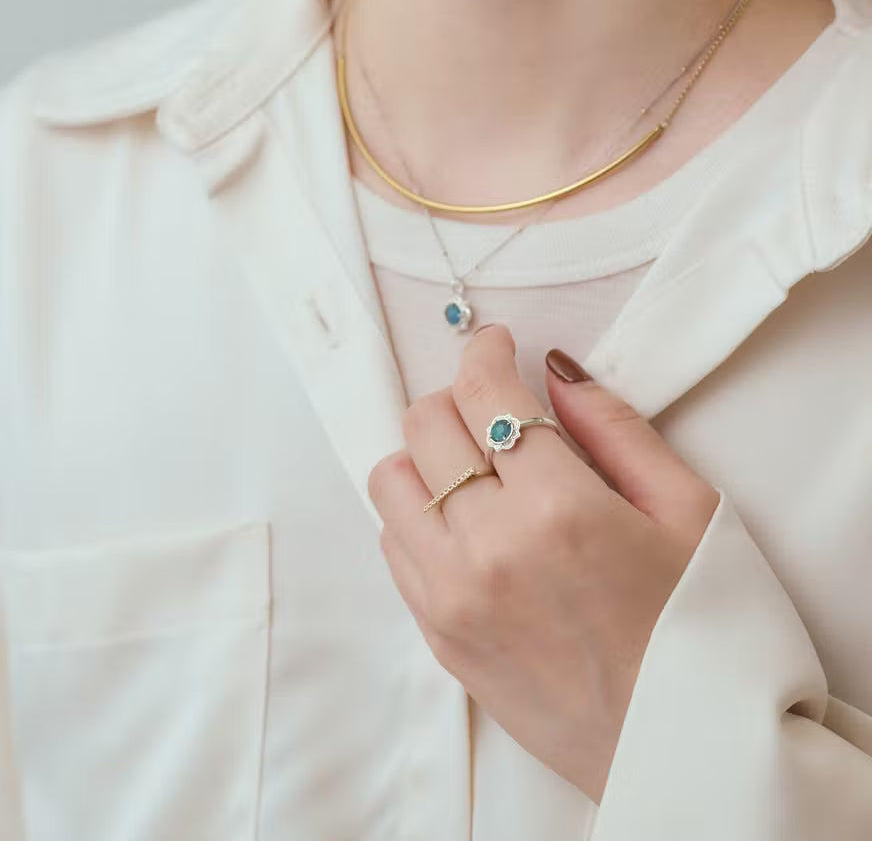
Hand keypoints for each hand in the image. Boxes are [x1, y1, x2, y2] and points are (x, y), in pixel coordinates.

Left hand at [368, 324, 719, 803]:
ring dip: (426, 456)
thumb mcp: (690, 512)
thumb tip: (553, 374)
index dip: (484, 352)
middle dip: (455, 396)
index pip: (483, 394)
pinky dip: (418, 516)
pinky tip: (467, 524)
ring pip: (390, 482)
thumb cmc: (705, 630)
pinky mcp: (438, 636)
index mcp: (559, 510)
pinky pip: (393, 545)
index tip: (496, 345)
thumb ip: (615, 429)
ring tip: (474, 467)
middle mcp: (488, 550)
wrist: (682, 750)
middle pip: (423, 426)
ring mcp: (452, 598)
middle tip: (492, 405)